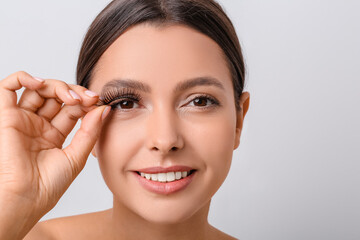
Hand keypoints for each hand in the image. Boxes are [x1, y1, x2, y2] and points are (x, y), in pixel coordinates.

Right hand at [0, 71, 108, 238]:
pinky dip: (24, 78)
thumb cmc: (48, 185)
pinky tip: (41, 83)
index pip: (72, 108)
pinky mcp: (5, 116)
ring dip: (58, 86)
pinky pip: (9, 87)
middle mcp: (38, 125)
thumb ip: (90, 131)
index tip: (99, 103)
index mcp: (53, 135)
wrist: (24, 199)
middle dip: (75, 92)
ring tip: (71, 97)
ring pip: (39, 89)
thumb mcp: (76, 156)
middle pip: (57, 96)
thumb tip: (104, 109)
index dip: (85, 102)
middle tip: (88, 98)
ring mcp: (22, 120)